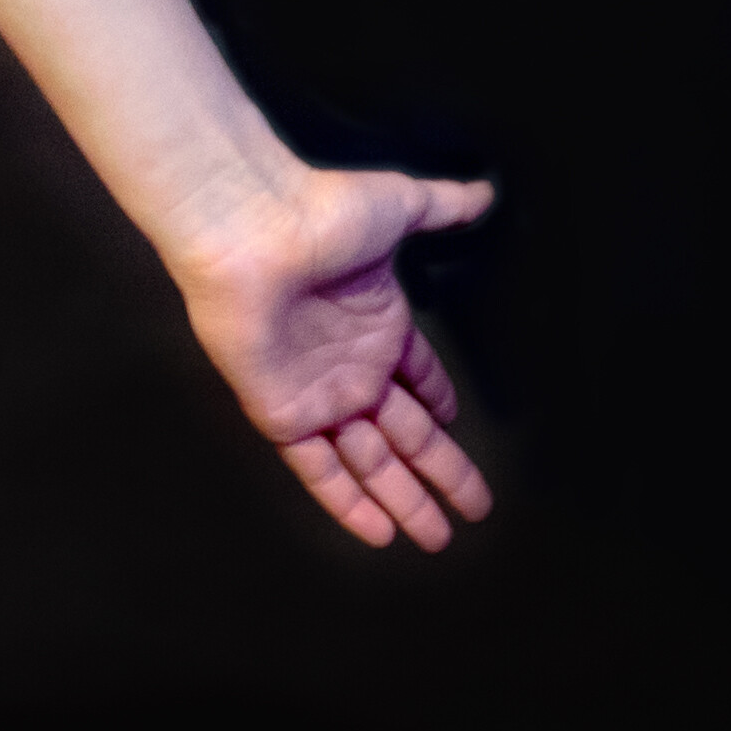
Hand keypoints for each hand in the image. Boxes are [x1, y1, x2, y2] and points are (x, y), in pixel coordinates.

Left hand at [171, 166, 496, 549]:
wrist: (247, 226)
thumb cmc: (316, 211)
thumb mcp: (397, 205)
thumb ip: (442, 206)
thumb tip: (483, 193)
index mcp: (379, 323)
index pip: (418, 377)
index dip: (438, 402)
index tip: (458, 426)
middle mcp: (350, 363)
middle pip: (406, 432)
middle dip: (440, 471)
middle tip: (474, 509)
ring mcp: (318, 391)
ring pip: (370, 460)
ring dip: (404, 500)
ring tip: (436, 537)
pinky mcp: (283, 412)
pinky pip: (319, 469)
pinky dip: (348, 503)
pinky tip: (379, 533)